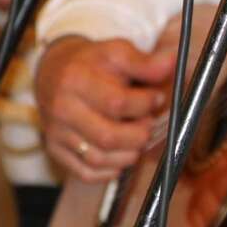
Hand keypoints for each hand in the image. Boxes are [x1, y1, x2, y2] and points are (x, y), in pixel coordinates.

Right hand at [36, 36, 174, 181]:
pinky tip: (121, 156)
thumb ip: (146, 62)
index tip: (156, 98)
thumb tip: (173, 62)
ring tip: (137, 139)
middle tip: (148, 124)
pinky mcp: (56, 150)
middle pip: (108, 137)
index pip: (117, 103)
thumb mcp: (117, 54)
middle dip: (140, 135)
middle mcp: (63, 109)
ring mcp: (57, 132)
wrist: (54, 72)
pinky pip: (86, 173)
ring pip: (99, 159)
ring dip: (129, 155)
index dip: (145, 104)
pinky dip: (110, 172)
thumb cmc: (92, 65)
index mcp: (77, 81)